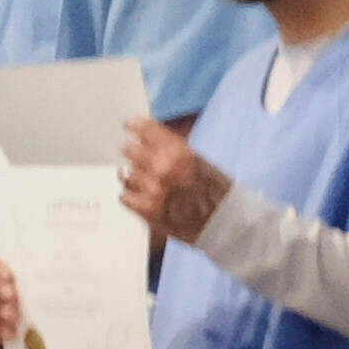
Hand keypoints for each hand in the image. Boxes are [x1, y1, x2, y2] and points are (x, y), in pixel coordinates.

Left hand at [112, 117, 218, 244]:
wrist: (225, 223)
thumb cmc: (216, 192)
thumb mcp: (199, 161)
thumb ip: (173, 150)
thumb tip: (146, 139)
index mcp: (179, 151)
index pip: (145, 129)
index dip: (134, 125)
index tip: (129, 125)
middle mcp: (164, 167)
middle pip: (129, 150)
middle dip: (133, 154)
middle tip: (139, 160)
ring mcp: (153, 189)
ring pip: (126, 174)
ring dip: (135, 178)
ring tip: (149, 185)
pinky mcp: (146, 209)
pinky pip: (124, 196)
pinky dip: (132, 198)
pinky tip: (145, 199)